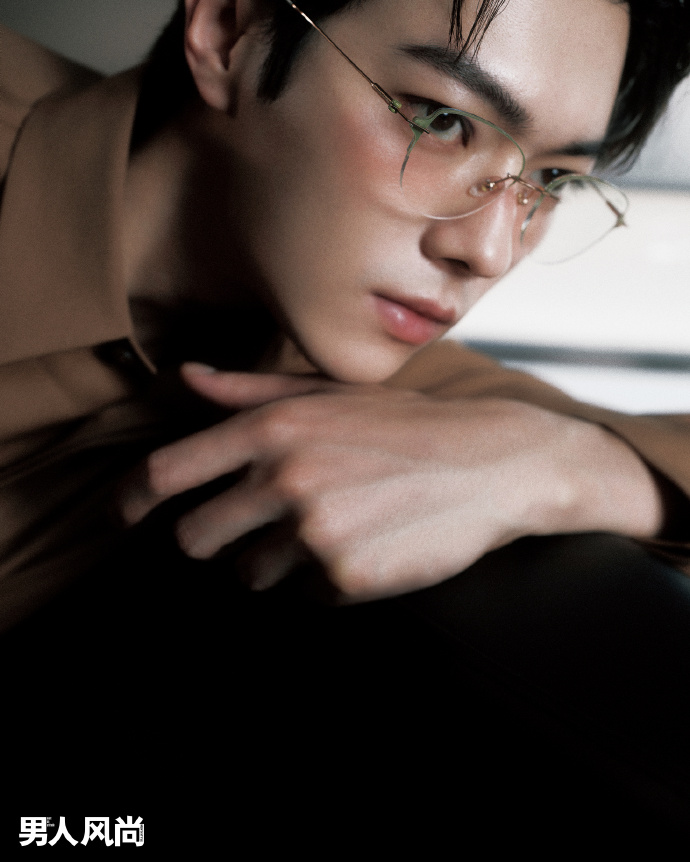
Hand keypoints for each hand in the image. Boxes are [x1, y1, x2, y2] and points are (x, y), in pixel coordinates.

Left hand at [119, 363, 663, 600]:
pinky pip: (306, 596)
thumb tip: (188, 378)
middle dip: (214, 537)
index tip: (125, 514)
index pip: (169, 472)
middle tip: (255, 525)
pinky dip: (325, 580)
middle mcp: (286, 480)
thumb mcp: (329, 395)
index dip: (134, 498)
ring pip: (251, 573)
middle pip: (197, 536)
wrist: (492, 463)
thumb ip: (248, 391)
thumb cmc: (407, 424)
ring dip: (276, 560)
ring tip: (332, 527)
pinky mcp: (347, 580)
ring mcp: (316, 534)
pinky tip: (364, 545)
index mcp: (274, 431)